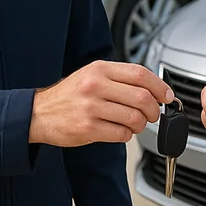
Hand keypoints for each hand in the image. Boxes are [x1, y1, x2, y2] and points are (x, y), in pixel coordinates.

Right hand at [28, 61, 173, 146]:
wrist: (38, 113)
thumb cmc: (69, 95)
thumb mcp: (92, 75)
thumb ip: (120, 78)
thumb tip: (153, 88)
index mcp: (99, 69)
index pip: (140, 74)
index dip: (159, 86)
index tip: (167, 96)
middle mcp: (95, 86)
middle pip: (141, 97)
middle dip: (154, 110)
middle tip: (152, 114)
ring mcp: (91, 107)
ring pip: (134, 118)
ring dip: (141, 125)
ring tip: (135, 124)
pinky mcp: (87, 128)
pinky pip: (121, 134)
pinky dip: (127, 135)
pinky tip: (119, 131)